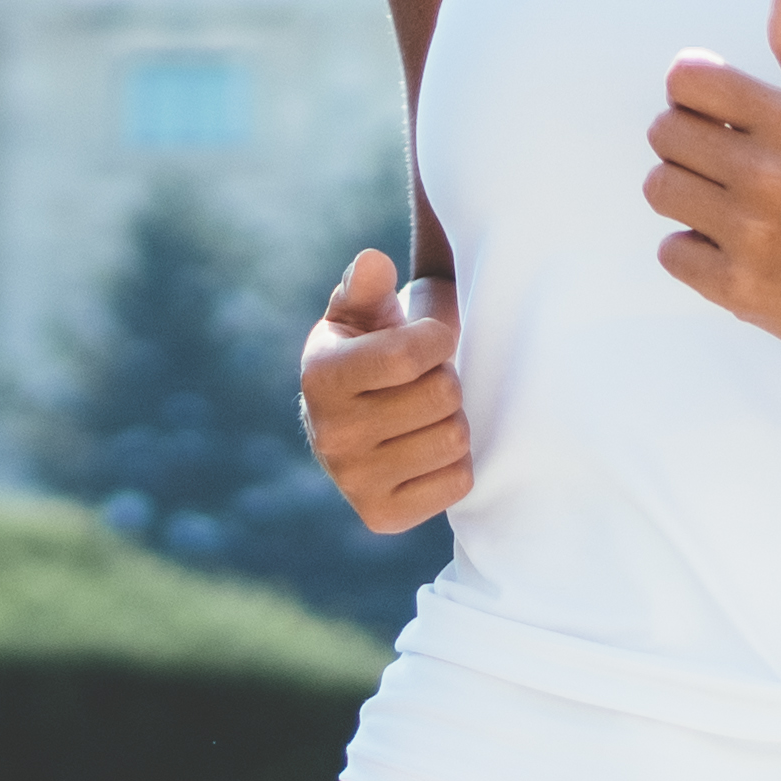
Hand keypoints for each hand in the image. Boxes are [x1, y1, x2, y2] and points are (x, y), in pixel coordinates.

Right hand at [296, 246, 467, 531]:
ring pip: (454, 440)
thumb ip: (367, 286)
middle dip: (446, 379)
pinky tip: (428, 449)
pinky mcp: (382, 517)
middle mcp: (330, 434)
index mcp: (322, 376)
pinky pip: (458, 483)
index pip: (411, 354)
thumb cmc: (366, 352)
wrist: (349, 423)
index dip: (438, 338)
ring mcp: (354, 481)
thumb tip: (372, 263)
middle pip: (442, 397)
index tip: (431, 337)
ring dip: (453, 421)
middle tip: (425, 381)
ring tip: (427, 414)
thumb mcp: (360, 312)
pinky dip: (455, 464)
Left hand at [644, 0, 780, 403]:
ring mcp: (749, 233)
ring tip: (724, 205)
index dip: (690, 93)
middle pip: (664, 132)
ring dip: (682, 194)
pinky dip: (692, 250)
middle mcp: (768, 175)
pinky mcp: (736, 286)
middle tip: (721, 163)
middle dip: (685, 143)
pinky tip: (732, 247)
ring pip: (659, 188)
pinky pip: (670, 250)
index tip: (710, 112)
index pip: (689, 80)